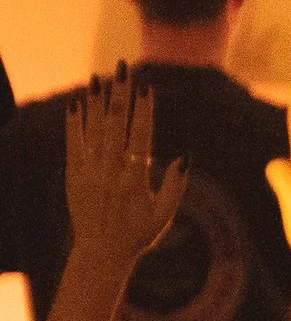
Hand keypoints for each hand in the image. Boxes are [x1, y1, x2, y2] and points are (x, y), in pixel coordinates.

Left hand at [65, 70, 186, 267]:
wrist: (102, 252)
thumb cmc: (139, 233)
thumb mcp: (165, 213)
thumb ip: (175, 184)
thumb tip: (186, 157)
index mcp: (136, 179)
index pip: (141, 136)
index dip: (144, 110)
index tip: (146, 87)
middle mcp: (111, 171)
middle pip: (116, 124)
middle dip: (121, 94)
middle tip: (123, 69)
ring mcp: (90, 172)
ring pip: (94, 129)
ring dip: (97, 101)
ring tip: (100, 76)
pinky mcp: (73, 176)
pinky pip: (74, 144)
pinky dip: (75, 123)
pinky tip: (77, 103)